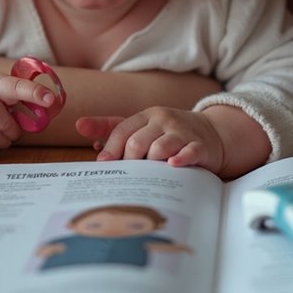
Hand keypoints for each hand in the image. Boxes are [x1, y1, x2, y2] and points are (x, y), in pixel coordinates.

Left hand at [76, 107, 225, 174]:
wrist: (212, 133)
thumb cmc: (169, 132)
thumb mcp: (142, 125)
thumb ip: (112, 127)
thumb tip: (81, 126)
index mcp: (146, 116)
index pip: (122, 130)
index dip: (111, 149)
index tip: (103, 164)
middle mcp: (163, 120)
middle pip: (138, 142)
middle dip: (129, 162)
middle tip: (129, 177)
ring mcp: (182, 132)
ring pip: (160, 148)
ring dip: (151, 164)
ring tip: (148, 175)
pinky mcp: (199, 146)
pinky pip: (188, 152)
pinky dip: (179, 159)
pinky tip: (172, 165)